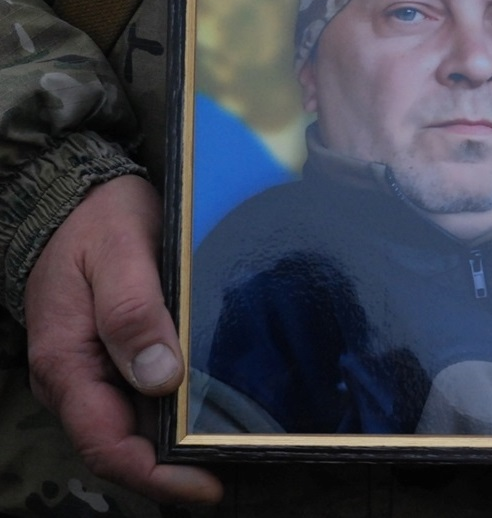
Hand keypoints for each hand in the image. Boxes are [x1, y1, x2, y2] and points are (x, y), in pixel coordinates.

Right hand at [24, 174, 222, 503]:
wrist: (83, 196)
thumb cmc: (99, 220)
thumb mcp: (118, 252)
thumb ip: (133, 312)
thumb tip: (161, 376)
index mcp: (67, 362)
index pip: (107, 443)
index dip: (156, 473)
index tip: (208, 481)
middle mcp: (78, 377)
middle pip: (124, 442)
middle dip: (176, 465)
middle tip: (238, 461)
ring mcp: (97, 368)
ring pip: (136, 422)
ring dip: (179, 440)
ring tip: (235, 441)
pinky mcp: (117, 354)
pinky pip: (143, 395)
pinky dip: (176, 409)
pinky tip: (215, 406)